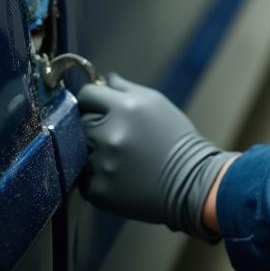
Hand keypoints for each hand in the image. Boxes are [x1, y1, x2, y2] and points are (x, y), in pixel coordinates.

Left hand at [78, 74, 234, 240]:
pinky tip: (117, 174)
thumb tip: (104, 79)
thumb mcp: (155, 102)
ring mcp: (102, 165)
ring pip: (80, 151)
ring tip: (117, 155)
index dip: (91, 99)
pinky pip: (84, 178)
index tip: (97, 106)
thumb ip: (125, 88)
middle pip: (80, 122)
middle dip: (93, 124)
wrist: (189, 182)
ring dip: (93, 150)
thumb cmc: (174, 136)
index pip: (86, 95)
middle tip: (114, 133)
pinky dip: (96, 175)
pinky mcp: (98, 191)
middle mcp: (109, 135)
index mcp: (124, 108)